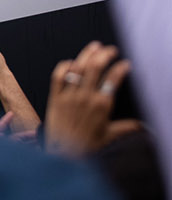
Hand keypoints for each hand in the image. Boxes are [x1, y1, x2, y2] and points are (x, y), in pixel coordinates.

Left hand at [44, 41, 130, 155]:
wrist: (64, 154)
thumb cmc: (88, 146)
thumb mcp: (111, 136)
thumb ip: (128, 128)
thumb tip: (146, 128)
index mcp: (102, 105)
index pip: (113, 79)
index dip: (120, 68)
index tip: (125, 63)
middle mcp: (85, 97)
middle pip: (95, 67)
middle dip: (104, 54)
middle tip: (110, 49)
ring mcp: (68, 95)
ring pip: (77, 67)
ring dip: (86, 54)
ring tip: (94, 46)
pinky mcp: (54, 97)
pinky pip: (57, 76)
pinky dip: (64, 66)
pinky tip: (70, 61)